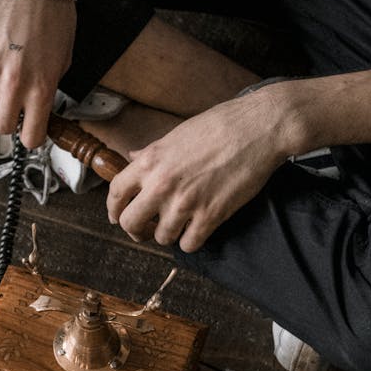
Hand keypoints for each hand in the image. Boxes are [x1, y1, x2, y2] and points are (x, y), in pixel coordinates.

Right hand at [0, 0, 75, 147]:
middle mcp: (13, 83)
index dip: (30, 136)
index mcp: (41, 89)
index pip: (30, 137)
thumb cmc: (55, 18)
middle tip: (11, 104)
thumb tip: (35, 105)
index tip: (29, 129)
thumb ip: (46, 87)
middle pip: (0, 127)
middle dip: (7, 119)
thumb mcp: (63, 60)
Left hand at [107, 92, 287, 251]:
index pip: (116, 193)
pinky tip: (196, 229)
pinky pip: (189, 244)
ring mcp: (186, 202)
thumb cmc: (218, 126)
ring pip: (162, 237)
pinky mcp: (211, 215)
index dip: (114, 209)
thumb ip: (151, 152)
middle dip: (136, 230)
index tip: (117, 216)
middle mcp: (162, 184)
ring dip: (168, 234)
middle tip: (145, 229)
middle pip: (131, 223)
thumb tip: (132, 157)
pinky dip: (191, 241)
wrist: (256, 129)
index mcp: (150, 161)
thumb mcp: (175, 135)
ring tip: (178, 224)